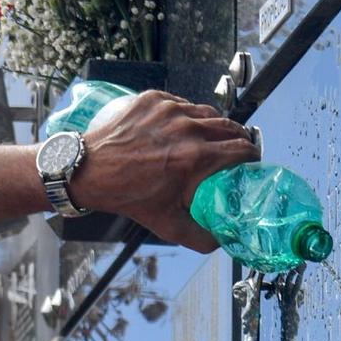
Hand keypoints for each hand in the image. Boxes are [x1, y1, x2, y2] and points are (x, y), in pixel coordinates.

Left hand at [69, 91, 258, 252]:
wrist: (88, 171)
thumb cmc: (125, 195)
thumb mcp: (166, 223)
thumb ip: (200, 237)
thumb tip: (223, 241)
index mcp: (196, 157)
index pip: (243, 148)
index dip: (252, 155)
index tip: (249, 161)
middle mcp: (186, 129)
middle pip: (230, 127)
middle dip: (236, 139)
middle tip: (232, 150)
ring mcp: (168, 110)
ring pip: (207, 112)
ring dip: (212, 125)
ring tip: (208, 138)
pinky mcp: (152, 99)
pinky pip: (181, 103)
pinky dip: (185, 115)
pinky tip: (179, 129)